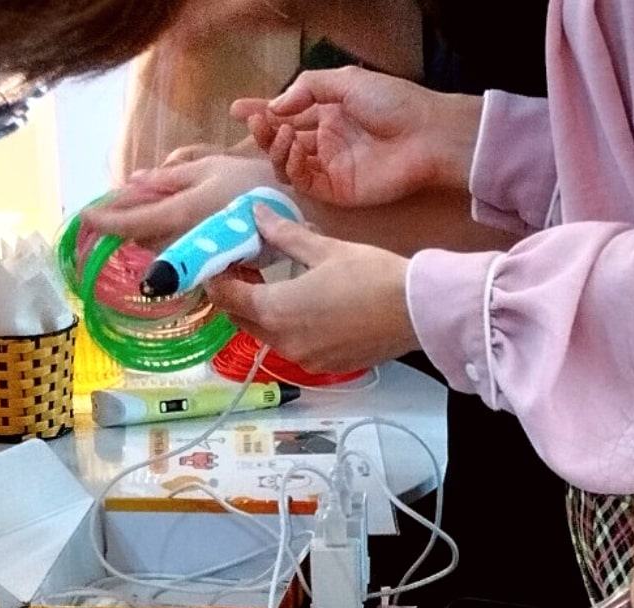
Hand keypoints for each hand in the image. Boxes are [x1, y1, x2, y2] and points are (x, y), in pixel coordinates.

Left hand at [87, 153, 284, 249]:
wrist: (299, 216)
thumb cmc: (255, 182)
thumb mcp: (210, 166)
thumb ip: (170, 176)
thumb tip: (134, 182)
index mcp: (183, 212)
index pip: (132, 222)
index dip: (105, 220)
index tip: (84, 218)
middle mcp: (186, 241)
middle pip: (143, 239)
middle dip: (131, 223)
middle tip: (124, 206)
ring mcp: (200, 260)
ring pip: (161, 251)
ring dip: (152, 234)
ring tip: (159, 215)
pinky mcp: (213, 270)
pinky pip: (183, 259)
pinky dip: (175, 245)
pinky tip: (188, 230)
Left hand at [205, 210, 416, 370]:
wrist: (416, 311)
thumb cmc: (371, 276)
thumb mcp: (324, 248)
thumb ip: (284, 235)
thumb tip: (257, 215)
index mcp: (276, 310)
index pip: (226, 297)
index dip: (217, 278)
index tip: (221, 260)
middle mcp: (284, 342)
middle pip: (242, 320)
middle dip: (237, 295)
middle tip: (247, 268)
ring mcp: (305, 359)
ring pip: (267, 336)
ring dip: (263, 312)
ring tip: (277, 284)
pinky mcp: (326, 367)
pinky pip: (294, 347)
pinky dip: (289, 328)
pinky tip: (307, 307)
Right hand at [234, 67, 479, 207]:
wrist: (425, 135)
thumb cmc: (393, 102)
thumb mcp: (346, 81)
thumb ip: (308, 88)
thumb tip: (276, 106)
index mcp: (329, 112)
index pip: (288, 112)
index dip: (262, 112)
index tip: (237, 109)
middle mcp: (325, 140)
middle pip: (282, 140)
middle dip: (264, 130)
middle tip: (256, 121)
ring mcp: (330, 166)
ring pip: (287, 163)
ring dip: (275, 147)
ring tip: (279, 132)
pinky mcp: (336, 190)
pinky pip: (302, 182)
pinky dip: (291, 166)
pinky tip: (293, 148)